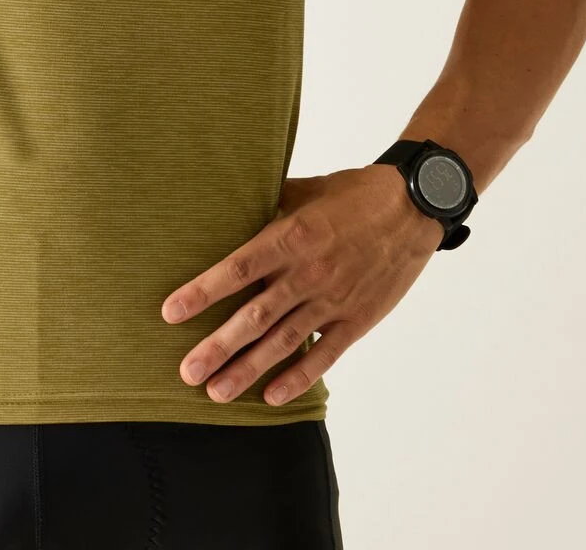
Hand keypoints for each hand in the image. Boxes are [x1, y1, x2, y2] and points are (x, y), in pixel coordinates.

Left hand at [159, 164, 443, 406]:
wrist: (414, 208)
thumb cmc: (355, 194)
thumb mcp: (306, 190)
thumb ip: (269, 204)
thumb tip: (230, 205)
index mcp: (292, 236)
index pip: (238, 269)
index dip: (203, 292)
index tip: (171, 313)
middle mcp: (309, 272)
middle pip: (255, 316)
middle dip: (218, 346)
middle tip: (186, 372)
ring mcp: (334, 299)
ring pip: (284, 343)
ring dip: (248, 369)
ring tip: (216, 391)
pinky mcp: (358, 319)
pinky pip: (324, 355)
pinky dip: (298, 377)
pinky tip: (271, 396)